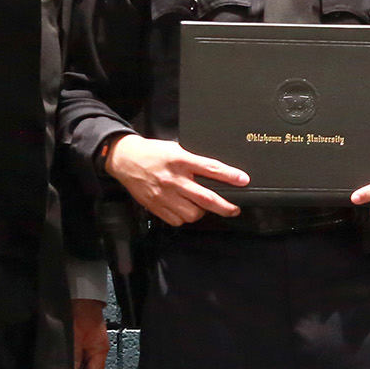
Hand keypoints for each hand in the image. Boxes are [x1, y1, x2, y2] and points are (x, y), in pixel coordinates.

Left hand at [71, 298, 108, 368]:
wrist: (79, 296)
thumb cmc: (81, 313)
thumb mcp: (75, 337)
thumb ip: (72, 357)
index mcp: (99, 351)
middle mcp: (96, 350)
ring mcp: (90, 345)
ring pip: (83, 366)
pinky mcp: (83, 341)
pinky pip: (79, 358)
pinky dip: (72, 365)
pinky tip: (63, 368)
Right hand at [103, 134, 247, 225]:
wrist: (125, 159)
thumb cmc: (153, 153)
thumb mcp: (176, 148)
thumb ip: (193, 160)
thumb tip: (215, 171)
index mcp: (180, 160)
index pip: (210, 168)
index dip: (230, 176)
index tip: (244, 181)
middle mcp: (174, 179)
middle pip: (206, 198)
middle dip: (225, 207)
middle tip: (234, 209)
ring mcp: (165, 195)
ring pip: (192, 214)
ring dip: (202, 213)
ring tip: (202, 207)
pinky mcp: (156, 206)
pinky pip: (177, 220)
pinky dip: (184, 218)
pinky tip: (185, 210)